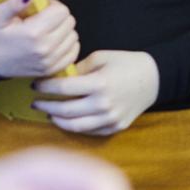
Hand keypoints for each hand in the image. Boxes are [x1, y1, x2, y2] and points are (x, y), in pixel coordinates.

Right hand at [0, 0, 78, 78]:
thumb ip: (14, 4)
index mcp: (33, 33)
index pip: (62, 11)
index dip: (53, 5)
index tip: (42, 8)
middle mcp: (45, 49)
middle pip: (70, 22)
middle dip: (59, 17)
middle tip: (43, 19)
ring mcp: (50, 62)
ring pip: (73, 37)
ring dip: (64, 31)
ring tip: (46, 31)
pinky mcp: (51, 70)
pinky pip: (73, 53)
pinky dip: (67, 45)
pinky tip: (54, 42)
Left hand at [34, 49, 159, 135]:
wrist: (154, 78)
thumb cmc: (126, 63)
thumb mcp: (101, 57)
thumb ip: (78, 69)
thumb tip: (58, 78)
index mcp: (99, 84)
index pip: (63, 88)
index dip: (45, 87)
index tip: (35, 84)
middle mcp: (103, 104)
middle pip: (65, 110)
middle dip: (46, 105)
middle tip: (35, 102)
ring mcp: (110, 119)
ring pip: (75, 126)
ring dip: (57, 120)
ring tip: (48, 112)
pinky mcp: (115, 127)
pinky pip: (89, 131)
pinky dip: (74, 127)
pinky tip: (66, 120)